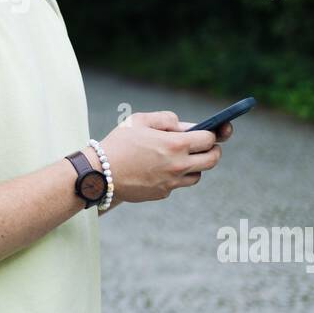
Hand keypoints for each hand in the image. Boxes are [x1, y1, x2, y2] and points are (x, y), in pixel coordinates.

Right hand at [95, 110, 226, 203]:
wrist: (100, 174)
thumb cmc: (119, 143)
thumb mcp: (139, 120)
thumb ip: (166, 119)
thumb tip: (185, 126)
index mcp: (175, 144)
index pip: (209, 139)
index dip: (213, 133)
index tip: (213, 131)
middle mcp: (178, 165)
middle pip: (212, 160)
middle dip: (214, 151)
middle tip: (207, 146)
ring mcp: (172, 182)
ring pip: (198, 175)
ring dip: (195, 165)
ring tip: (182, 157)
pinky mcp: (162, 193)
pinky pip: (178, 184)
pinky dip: (176, 176)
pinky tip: (160, 168)